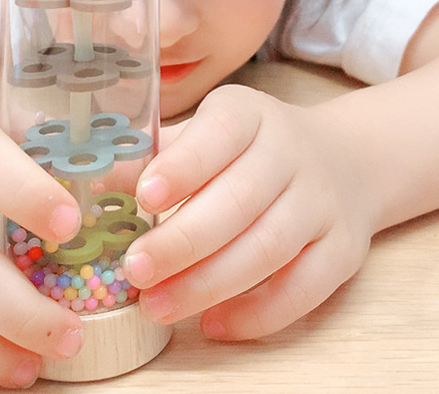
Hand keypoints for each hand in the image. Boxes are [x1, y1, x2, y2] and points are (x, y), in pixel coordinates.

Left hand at [123, 84, 376, 340]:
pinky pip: (304, 289)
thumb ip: (157, 156)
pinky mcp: (343, 248)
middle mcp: (292, 152)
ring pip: (270, 247)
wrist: (345, 160)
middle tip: (136, 270)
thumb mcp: (208, 134)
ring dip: (210, 283)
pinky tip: (213, 323)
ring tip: (158, 305)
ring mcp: (323, 201)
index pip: (221, 132)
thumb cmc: (251, 150)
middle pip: (242, 199)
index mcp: (250, 114)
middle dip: (184, 241)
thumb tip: (93, 182)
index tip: (144, 196)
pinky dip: (257, 313)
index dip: (184, 165)